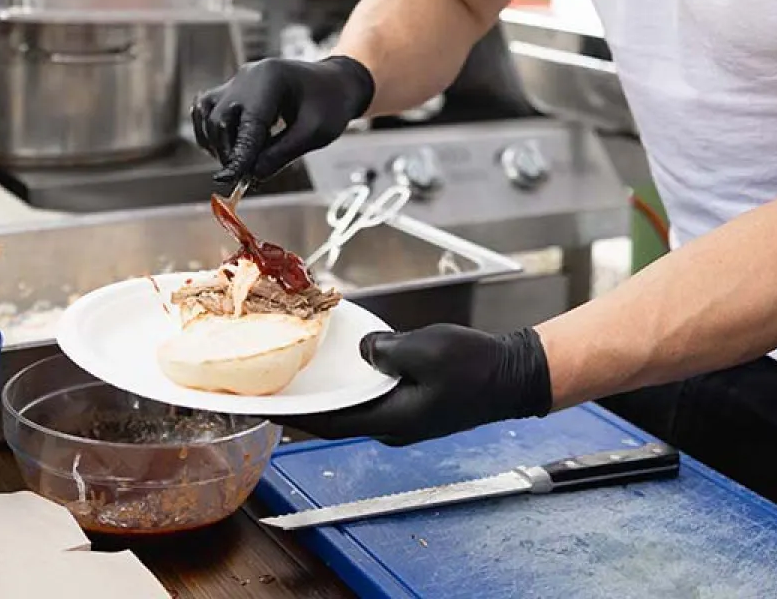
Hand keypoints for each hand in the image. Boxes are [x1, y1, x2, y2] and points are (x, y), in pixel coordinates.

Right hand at [191, 55, 374, 186]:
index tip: (229, 180)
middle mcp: (248, 76)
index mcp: (271, 79)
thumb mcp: (316, 132)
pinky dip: (212, 131)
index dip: (238, 156)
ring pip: (208, 114)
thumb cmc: (331, 103)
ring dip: (217, 142)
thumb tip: (251, 176)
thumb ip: (282, 154)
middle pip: (220, 118)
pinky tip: (228, 148)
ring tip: (239, 161)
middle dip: (228, 152)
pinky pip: (208, 109)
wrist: (337, 82)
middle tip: (244, 175)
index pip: (248, 124)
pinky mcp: (233, 89)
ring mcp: (238, 81)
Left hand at [284, 324, 552, 446]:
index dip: (292, 413)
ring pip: (355, 406)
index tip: (262, 405)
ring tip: (299, 374)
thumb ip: (385, 351)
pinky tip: (345, 365)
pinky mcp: (413, 406)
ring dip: (330, 393)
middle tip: (272, 385)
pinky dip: (354, 384)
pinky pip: (373, 396)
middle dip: (305, 403)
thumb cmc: (477, 367)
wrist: (514, 375)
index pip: (328, 422)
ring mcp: (404, 419)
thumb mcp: (425, 349)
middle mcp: (393, 426)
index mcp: (391, 420)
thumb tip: (364, 351)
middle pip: (336, 417)